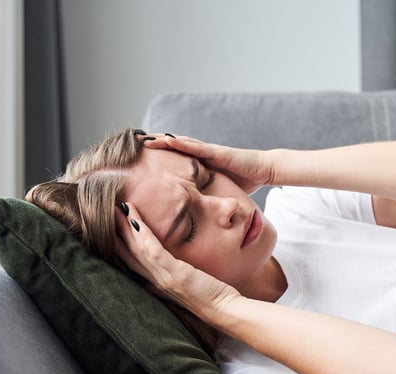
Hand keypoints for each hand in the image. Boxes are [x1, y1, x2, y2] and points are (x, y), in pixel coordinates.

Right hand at [116, 202, 240, 319]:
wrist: (226, 311)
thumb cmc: (210, 296)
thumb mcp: (187, 284)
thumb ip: (172, 275)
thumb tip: (163, 270)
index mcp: (157, 282)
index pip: (131, 261)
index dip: (118, 243)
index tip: (110, 224)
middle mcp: (155, 281)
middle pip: (128, 254)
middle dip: (115, 231)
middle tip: (106, 209)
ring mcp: (164, 278)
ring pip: (137, 249)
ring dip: (125, 227)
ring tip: (117, 207)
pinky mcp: (176, 275)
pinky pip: (153, 250)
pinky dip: (142, 232)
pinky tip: (134, 217)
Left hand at [142, 134, 273, 194]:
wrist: (264, 170)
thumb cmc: (244, 181)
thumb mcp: (218, 191)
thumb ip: (206, 196)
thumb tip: (194, 213)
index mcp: (200, 165)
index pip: (174, 159)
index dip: (156, 157)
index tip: (137, 159)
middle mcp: (201, 155)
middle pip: (172, 148)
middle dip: (153, 145)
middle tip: (131, 143)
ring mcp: (209, 152)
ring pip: (180, 143)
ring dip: (160, 140)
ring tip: (142, 138)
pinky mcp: (218, 152)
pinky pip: (196, 147)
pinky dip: (180, 143)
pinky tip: (166, 139)